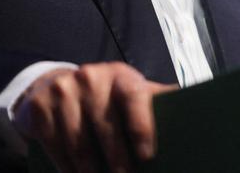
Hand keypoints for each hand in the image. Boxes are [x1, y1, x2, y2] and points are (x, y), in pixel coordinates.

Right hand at [14, 62, 175, 171]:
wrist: (53, 86)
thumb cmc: (106, 97)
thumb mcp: (131, 92)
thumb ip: (157, 102)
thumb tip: (199, 108)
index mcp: (120, 75)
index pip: (133, 97)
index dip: (141, 126)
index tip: (147, 156)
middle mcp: (91, 77)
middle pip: (105, 128)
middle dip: (117, 162)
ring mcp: (63, 91)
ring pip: (79, 143)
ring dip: (91, 172)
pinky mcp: (40, 108)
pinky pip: (56, 147)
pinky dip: (68, 169)